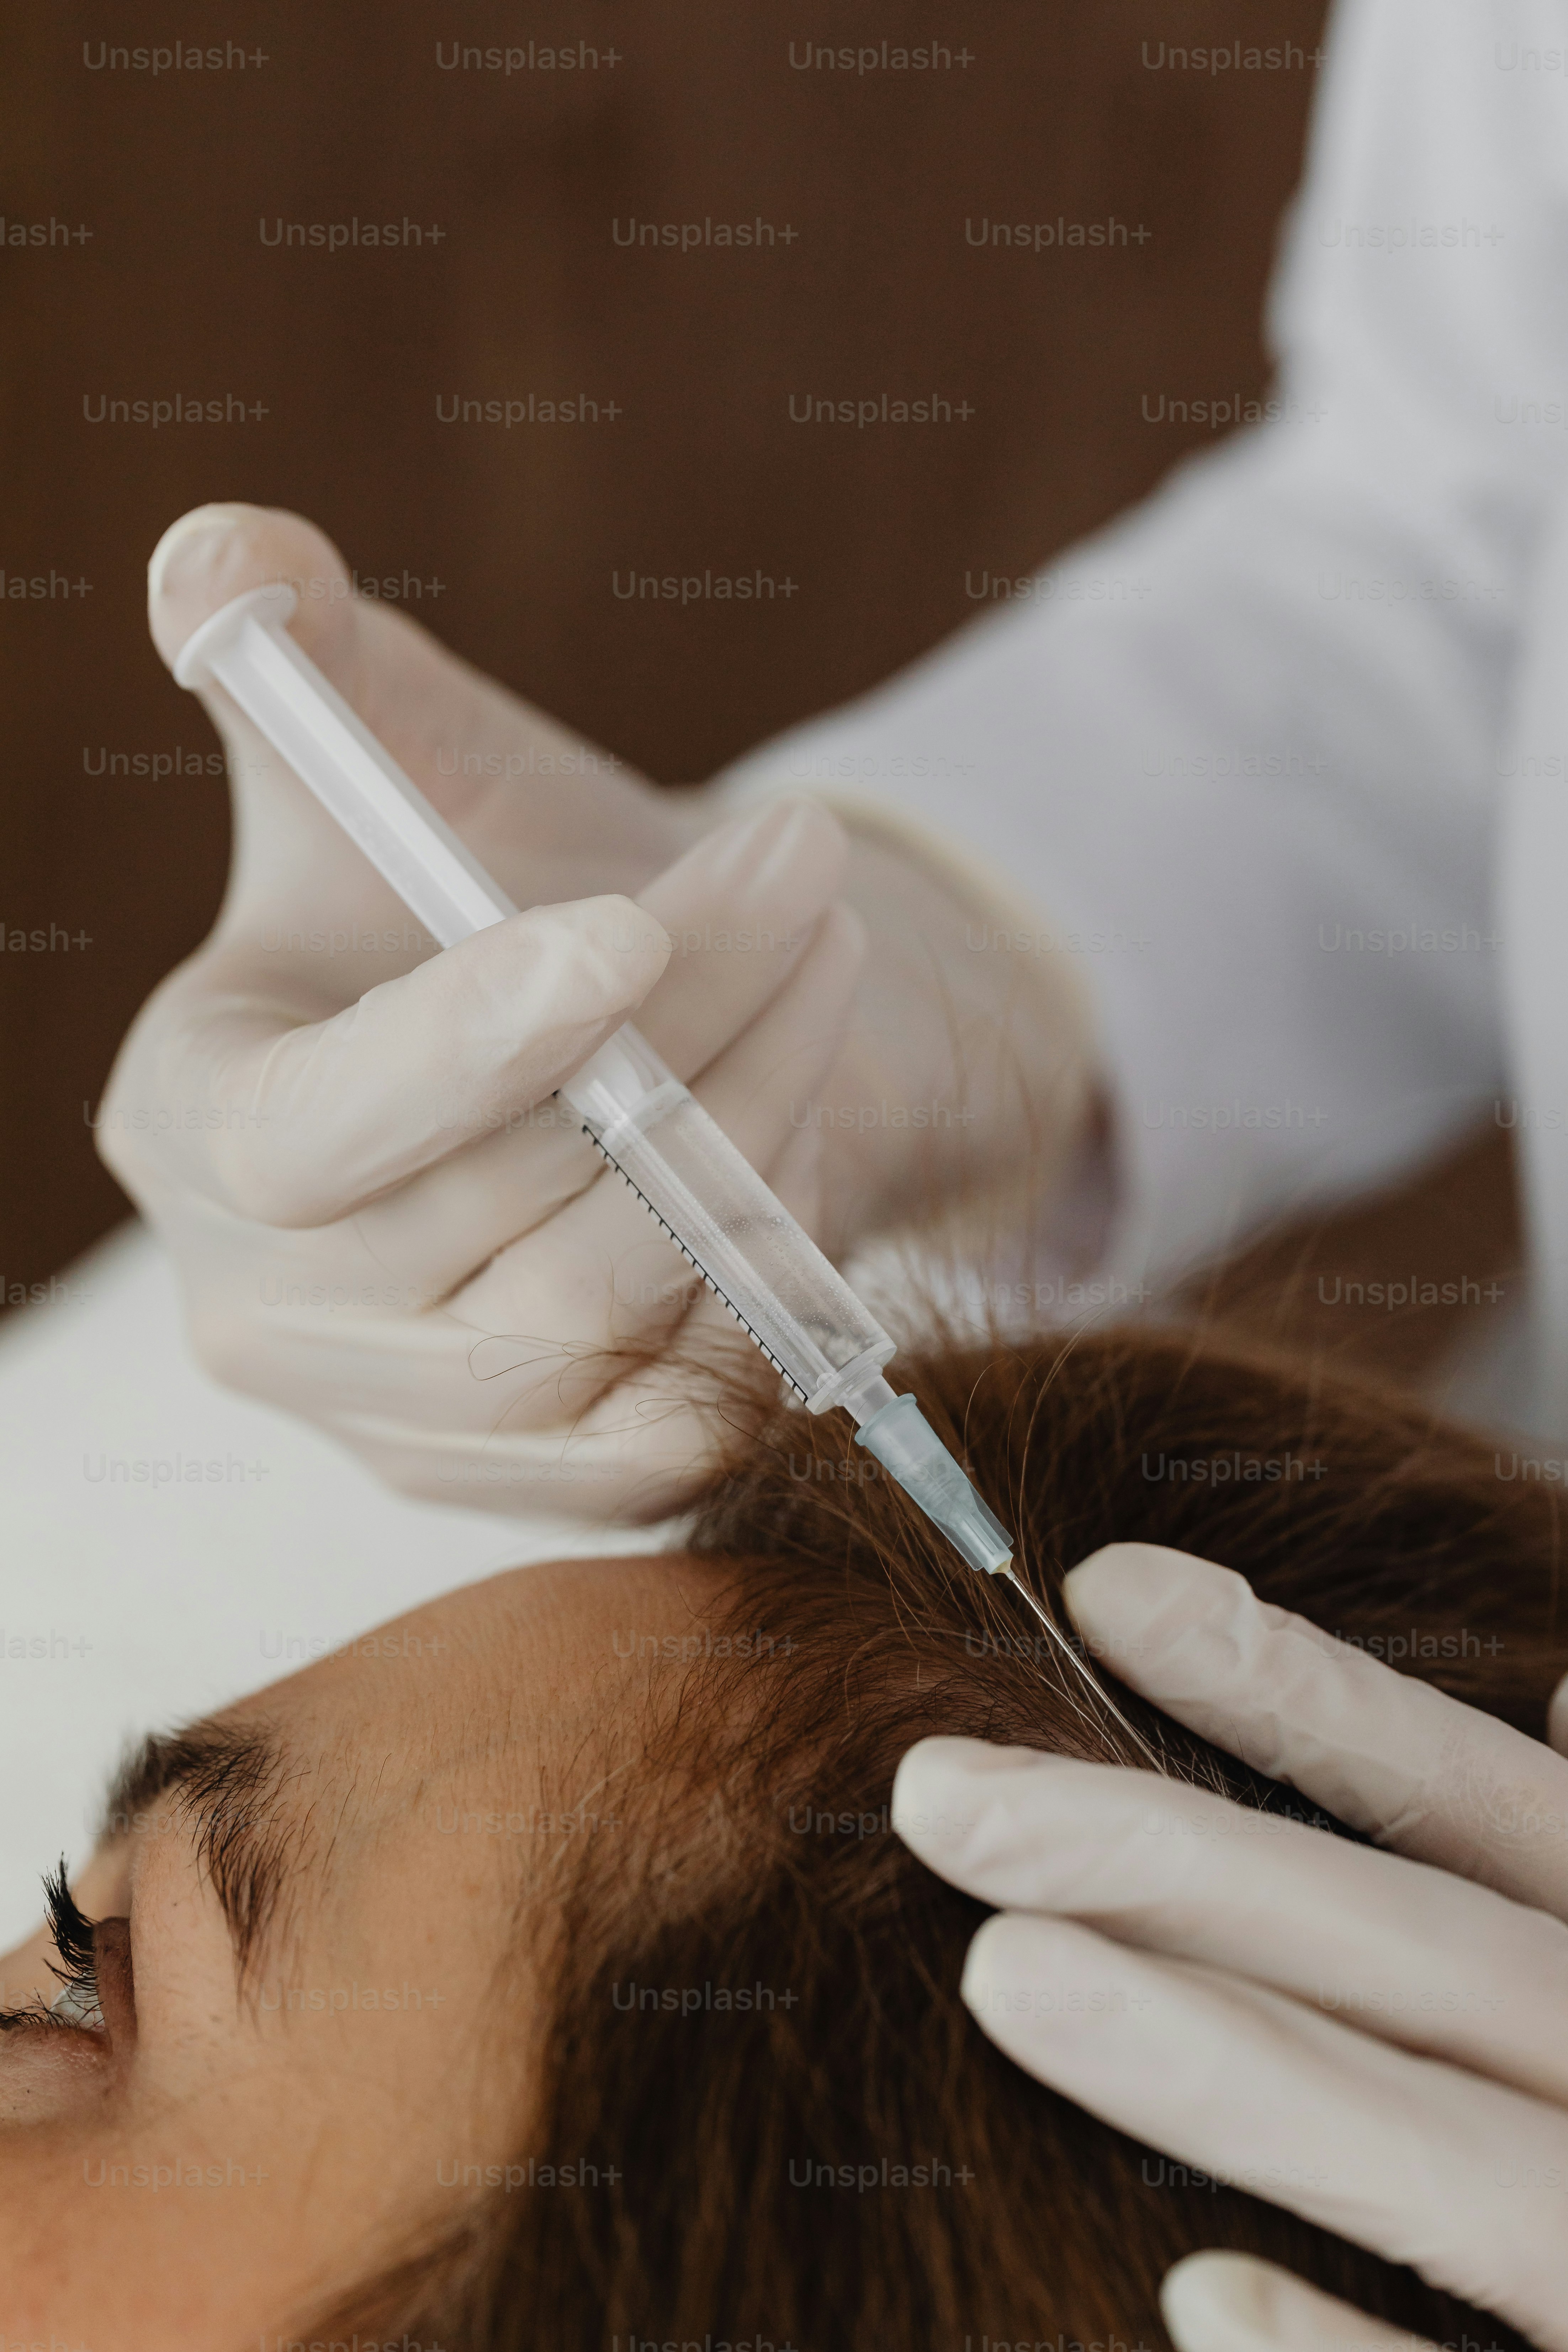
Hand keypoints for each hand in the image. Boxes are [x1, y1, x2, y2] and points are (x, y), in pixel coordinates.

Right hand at [99, 503, 863, 1517]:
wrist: (616, 1053)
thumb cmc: (499, 894)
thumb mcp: (410, 762)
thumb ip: (313, 659)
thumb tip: (221, 556)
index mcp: (193, 1128)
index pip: (306, 1135)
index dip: (463, 1044)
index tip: (629, 928)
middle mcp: (266, 1310)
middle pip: (493, 1214)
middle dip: (679, 1032)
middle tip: (802, 867)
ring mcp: (399, 1423)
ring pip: (602, 1317)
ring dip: (748, 1126)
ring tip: (826, 957)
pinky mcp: (529, 1479)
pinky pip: (671, 1423)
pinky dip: (756, 1277)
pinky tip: (794, 1130)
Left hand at [894, 1542, 1567, 2351]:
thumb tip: (1566, 1701)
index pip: (1458, 1796)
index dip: (1296, 1690)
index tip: (1103, 1589)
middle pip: (1402, 1949)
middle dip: (1173, 1859)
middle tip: (937, 1789)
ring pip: (1431, 2162)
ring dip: (1228, 2068)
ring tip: (1007, 1975)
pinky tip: (1192, 2301)